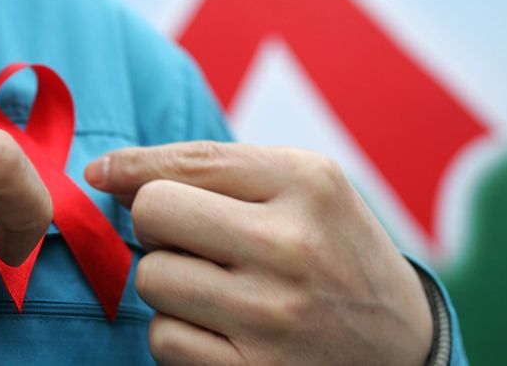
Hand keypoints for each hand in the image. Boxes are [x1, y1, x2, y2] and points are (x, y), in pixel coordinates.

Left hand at [85, 142, 431, 365]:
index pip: (183, 163)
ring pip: (150, 279)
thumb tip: (106, 174)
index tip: (103, 175)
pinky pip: (163, 338)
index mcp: (306, 182)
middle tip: (190, 239)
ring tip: (219, 286)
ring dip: (169, 281)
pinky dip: (179, 331)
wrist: (403, 345)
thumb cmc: (336, 251)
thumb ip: (215, 169)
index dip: (130, 168)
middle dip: (157, 224)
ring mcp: (272, 315)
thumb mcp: (305, 188)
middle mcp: (291, 245)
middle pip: (152, 214)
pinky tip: (222, 328)